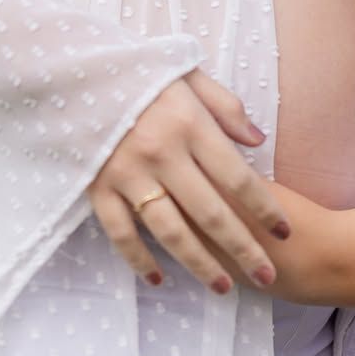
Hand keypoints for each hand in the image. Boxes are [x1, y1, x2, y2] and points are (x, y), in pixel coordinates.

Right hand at [88, 70, 288, 293]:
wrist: (70, 67)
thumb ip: (226, 107)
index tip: (284, 232)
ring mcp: (127, 174)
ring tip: (224, 288)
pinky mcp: (96, 187)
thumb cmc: (138, 71)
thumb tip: (257, 140)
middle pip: (211, 213)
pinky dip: (139, 259)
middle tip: (268, 275)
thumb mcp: (188, 74)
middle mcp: (162, 154)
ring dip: (200, 264)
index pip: (238, 178)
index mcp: (190, 125)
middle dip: (243, 248)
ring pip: (170, 231)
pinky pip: (121, 232)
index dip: (265, 209)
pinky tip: (159, 279)